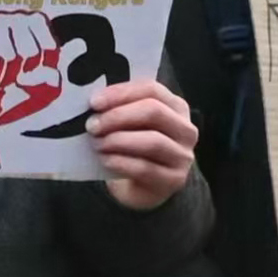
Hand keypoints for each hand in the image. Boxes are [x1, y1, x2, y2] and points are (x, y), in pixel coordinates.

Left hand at [87, 75, 197, 207]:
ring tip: (97, 144)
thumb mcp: (130, 125)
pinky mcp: (174, 180)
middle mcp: (185, 129)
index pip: (152, 89)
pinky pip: (146, 168)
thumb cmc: (133, 148)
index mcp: (175, 107)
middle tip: (92, 125)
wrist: (141, 187)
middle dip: (118, 116)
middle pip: (154, 111)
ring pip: (153, 141)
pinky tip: (105, 160)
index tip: (94, 102)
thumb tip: (94, 104)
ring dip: (118, 140)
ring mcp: (182, 156)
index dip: (121, 93)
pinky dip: (121, 162)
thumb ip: (119, 110)